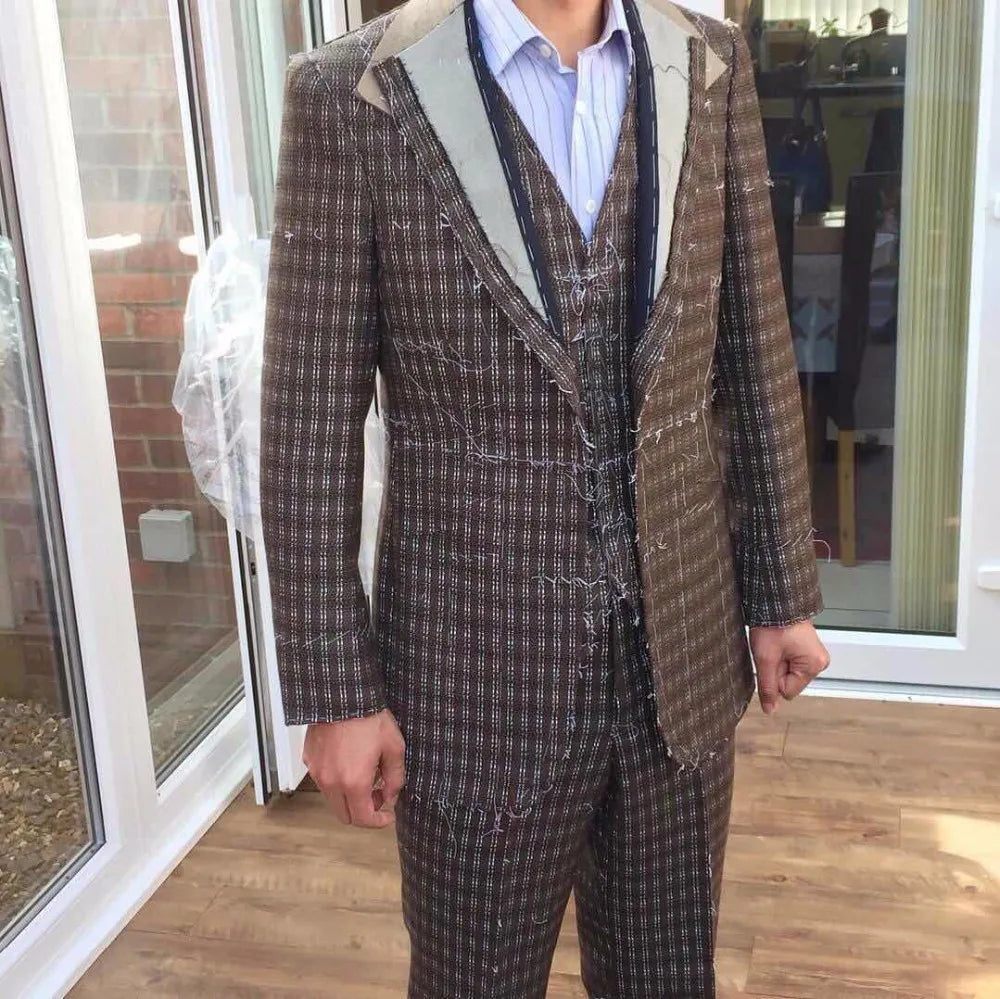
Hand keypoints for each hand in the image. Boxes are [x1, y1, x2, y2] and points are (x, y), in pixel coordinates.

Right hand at [302, 709, 405, 827]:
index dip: (378, 822)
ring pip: (332, 798)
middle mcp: (330, 782)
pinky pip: (323, 780)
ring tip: (365, 774)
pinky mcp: (309, 759)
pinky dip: (336, 781)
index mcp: (353, 783)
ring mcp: (316, 771)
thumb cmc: (370, 718)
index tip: (387, 815)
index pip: (362, 820)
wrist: (343, 694)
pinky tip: (349, 762)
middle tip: (378, 795)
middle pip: (344, 815)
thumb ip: (395, 778)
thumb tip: (390, 796)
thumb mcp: (394, 747)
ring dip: (349, 796)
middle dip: (363, 812)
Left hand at [749, 620, 829, 715]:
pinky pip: (790, 662)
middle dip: (776, 669)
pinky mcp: (807, 649)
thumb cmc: (772, 625)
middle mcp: (819, 661)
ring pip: (788, 672)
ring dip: (777, 662)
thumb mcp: (766, 659)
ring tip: (775, 644)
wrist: (775, 600)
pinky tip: (778, 642)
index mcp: (814, 665)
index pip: (788, 691)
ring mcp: (814, 655)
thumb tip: (770, 710)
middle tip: (772, 650)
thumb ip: (767, 687)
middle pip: (790, 682)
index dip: (774, 678)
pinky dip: (780, 655)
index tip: (771, 658)